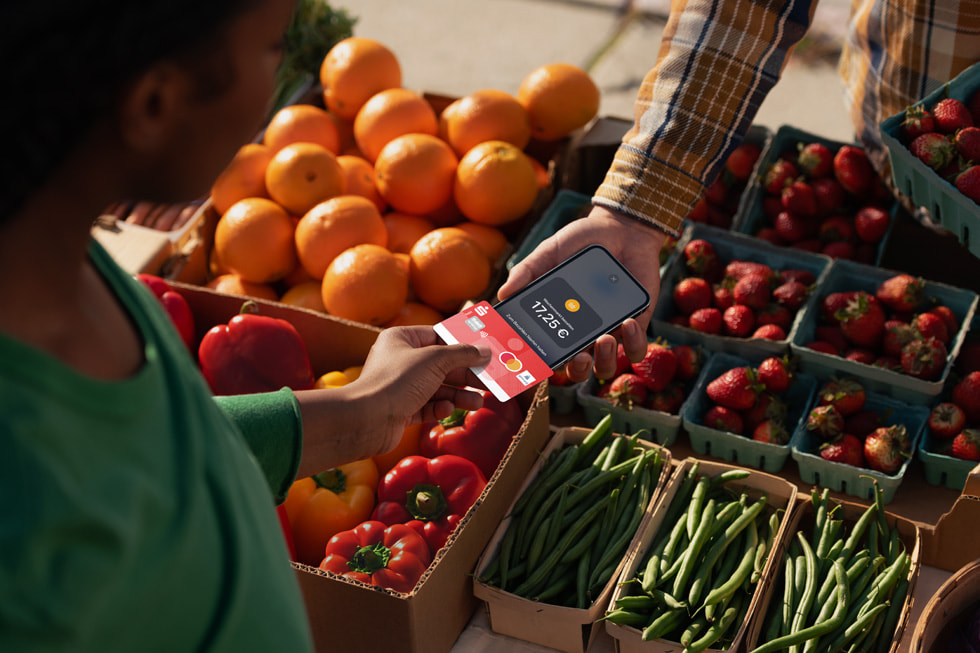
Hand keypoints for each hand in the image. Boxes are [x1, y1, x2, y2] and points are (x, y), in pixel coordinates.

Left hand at [294, 326, 490, 475]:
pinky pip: (427, 406)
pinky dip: (440, 409)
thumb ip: (462, 354)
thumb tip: (484, 350)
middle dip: (465, 374)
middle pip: (441, 365)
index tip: (483, 351)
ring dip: (458, 395)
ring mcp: (400, 387)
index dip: (461, 344)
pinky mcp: (401, 410)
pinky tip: (447, 411)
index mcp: (401, 339)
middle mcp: (400, 360)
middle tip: (488, 380)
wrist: (367, 420)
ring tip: (477, 402)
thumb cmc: (395, 381)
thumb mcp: (435, 360)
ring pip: (437, 388)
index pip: (437, 336)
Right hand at [497, 205, 666, 380]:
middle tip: (578, 356)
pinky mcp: (636, 325)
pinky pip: (636, 348)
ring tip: (603, 339)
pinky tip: (627, 322)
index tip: (536, 360)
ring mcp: (610, 332)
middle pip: (576, 369)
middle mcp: (583, 333)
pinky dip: (634, 342)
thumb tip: (503, 294)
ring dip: (604, 360)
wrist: (620, 230)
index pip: (546, 352)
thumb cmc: (581, 243)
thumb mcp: (549, 252)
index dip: (539, 364)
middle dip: (576, 369)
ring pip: (605, 367)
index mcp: (558, 322)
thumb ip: (527, 271)